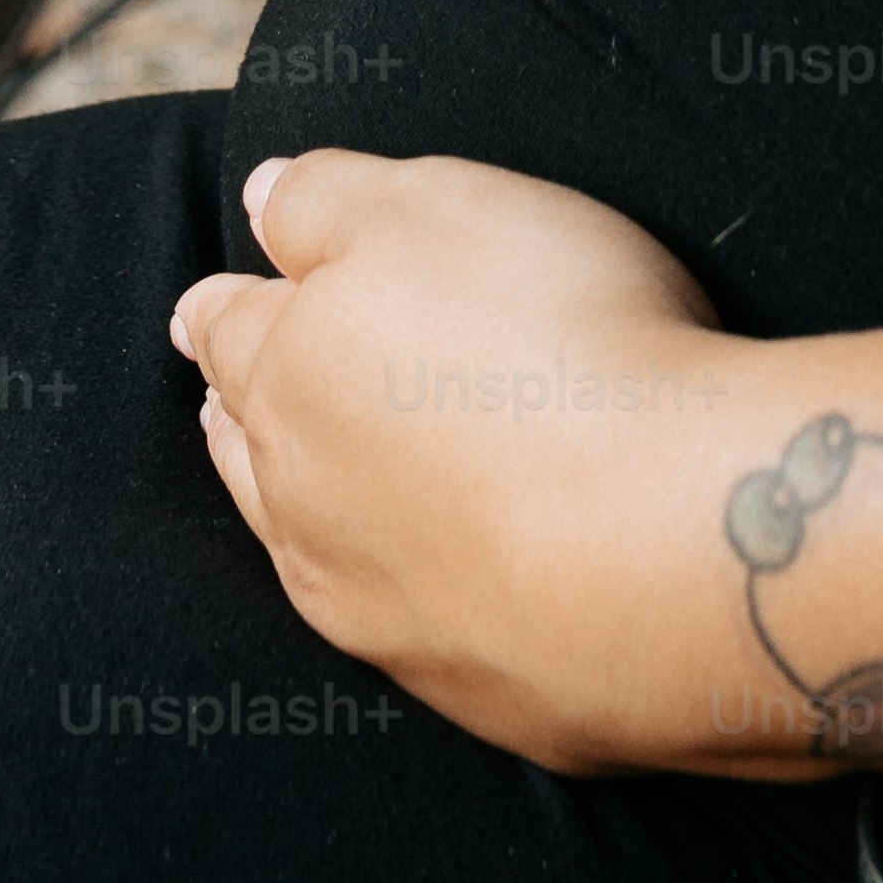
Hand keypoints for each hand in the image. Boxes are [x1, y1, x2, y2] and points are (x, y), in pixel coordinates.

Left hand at [166, 148, 817, 778]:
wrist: (676, 542)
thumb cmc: (562, 344)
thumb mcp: (438, 205)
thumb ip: (330, 198)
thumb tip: (262, 197)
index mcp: (290, 375)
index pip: (231, 328)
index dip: (226, 305)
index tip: (207, 305)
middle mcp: (306, 501)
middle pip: (247, 445)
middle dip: (236, 410)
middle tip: (220, 398)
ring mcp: (375, 607)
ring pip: (303, 546)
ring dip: (295, 508)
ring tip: (290, 490)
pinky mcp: (460, 685)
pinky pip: (402, 630)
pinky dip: (397, 596)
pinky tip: (418, 588)